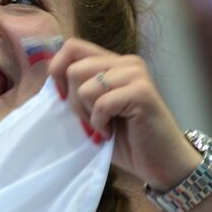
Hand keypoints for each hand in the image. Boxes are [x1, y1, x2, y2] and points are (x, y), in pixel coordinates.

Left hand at [48, 38, 200, 189]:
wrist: (161, 163)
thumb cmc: (127, 140)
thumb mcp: (93, 111)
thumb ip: (77, 90)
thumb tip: (50, 79)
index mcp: (113, 62)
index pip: (72, 47)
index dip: (58, 72)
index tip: (64, 99)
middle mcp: (126, 62)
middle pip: (74, 69)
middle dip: (73, 102)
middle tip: (91, 121)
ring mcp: (136, 74)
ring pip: (85, 86)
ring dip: (88, 114)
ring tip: (104, 126)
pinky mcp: (142, 92)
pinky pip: (101, 103)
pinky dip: (100, 124)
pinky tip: (112, 132)